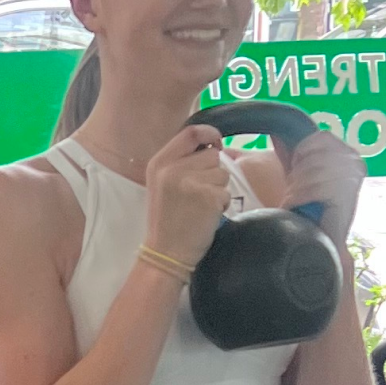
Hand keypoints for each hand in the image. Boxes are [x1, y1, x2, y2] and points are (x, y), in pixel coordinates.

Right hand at [144, 124, 232, 265]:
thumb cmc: (166, 219)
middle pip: (211, 155)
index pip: (191, 132)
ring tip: (201, 205)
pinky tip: (206, 215)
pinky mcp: (208, 197)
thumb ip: (180, 162)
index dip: (210, 134)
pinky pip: (226, 192)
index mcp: (159, 162)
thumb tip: (211, 145)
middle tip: (199, 193)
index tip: (216, 144)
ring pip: (222, 173)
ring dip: (218, 189)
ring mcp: (191, 182)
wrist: (165, 252)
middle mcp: (173, 169)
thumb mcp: (162, 183)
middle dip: (212, 172)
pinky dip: (221, 204)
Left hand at [284, 131, 366, 240]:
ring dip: (296, 188)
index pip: (322, 137)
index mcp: (350, 155)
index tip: (294, 165)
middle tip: (294, 189)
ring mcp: (353, 180)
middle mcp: (356, 164)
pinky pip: (314, 189)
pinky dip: (298, 198)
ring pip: (312, 172)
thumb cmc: (314, 206)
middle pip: (314, 156)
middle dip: (297, 174)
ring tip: (294, 198)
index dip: (303, 150)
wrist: (324, 238)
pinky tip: (294, 205)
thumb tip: (278, 135)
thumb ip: (300, 156)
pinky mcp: (346, 196)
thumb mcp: (308, 174)